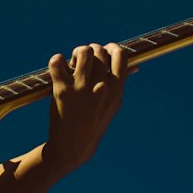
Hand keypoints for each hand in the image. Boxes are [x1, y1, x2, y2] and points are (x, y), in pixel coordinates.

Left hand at [46, 43, 127, 172]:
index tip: (105, 51)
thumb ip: (120, 83)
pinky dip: (57, 59)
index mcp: (116, 90)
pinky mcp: (62, 90)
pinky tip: (58, 66)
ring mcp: (81, 88)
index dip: (112, 48)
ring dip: (77, 53)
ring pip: (82, 52)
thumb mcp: (113, 105)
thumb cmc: (94, 122)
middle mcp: (100, 87)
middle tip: (84, 61)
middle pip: (99, 51)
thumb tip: (135, 65)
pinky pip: (57, 61)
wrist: (73, 145)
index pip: (120, 55)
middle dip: (92, 50)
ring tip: (72, 63)